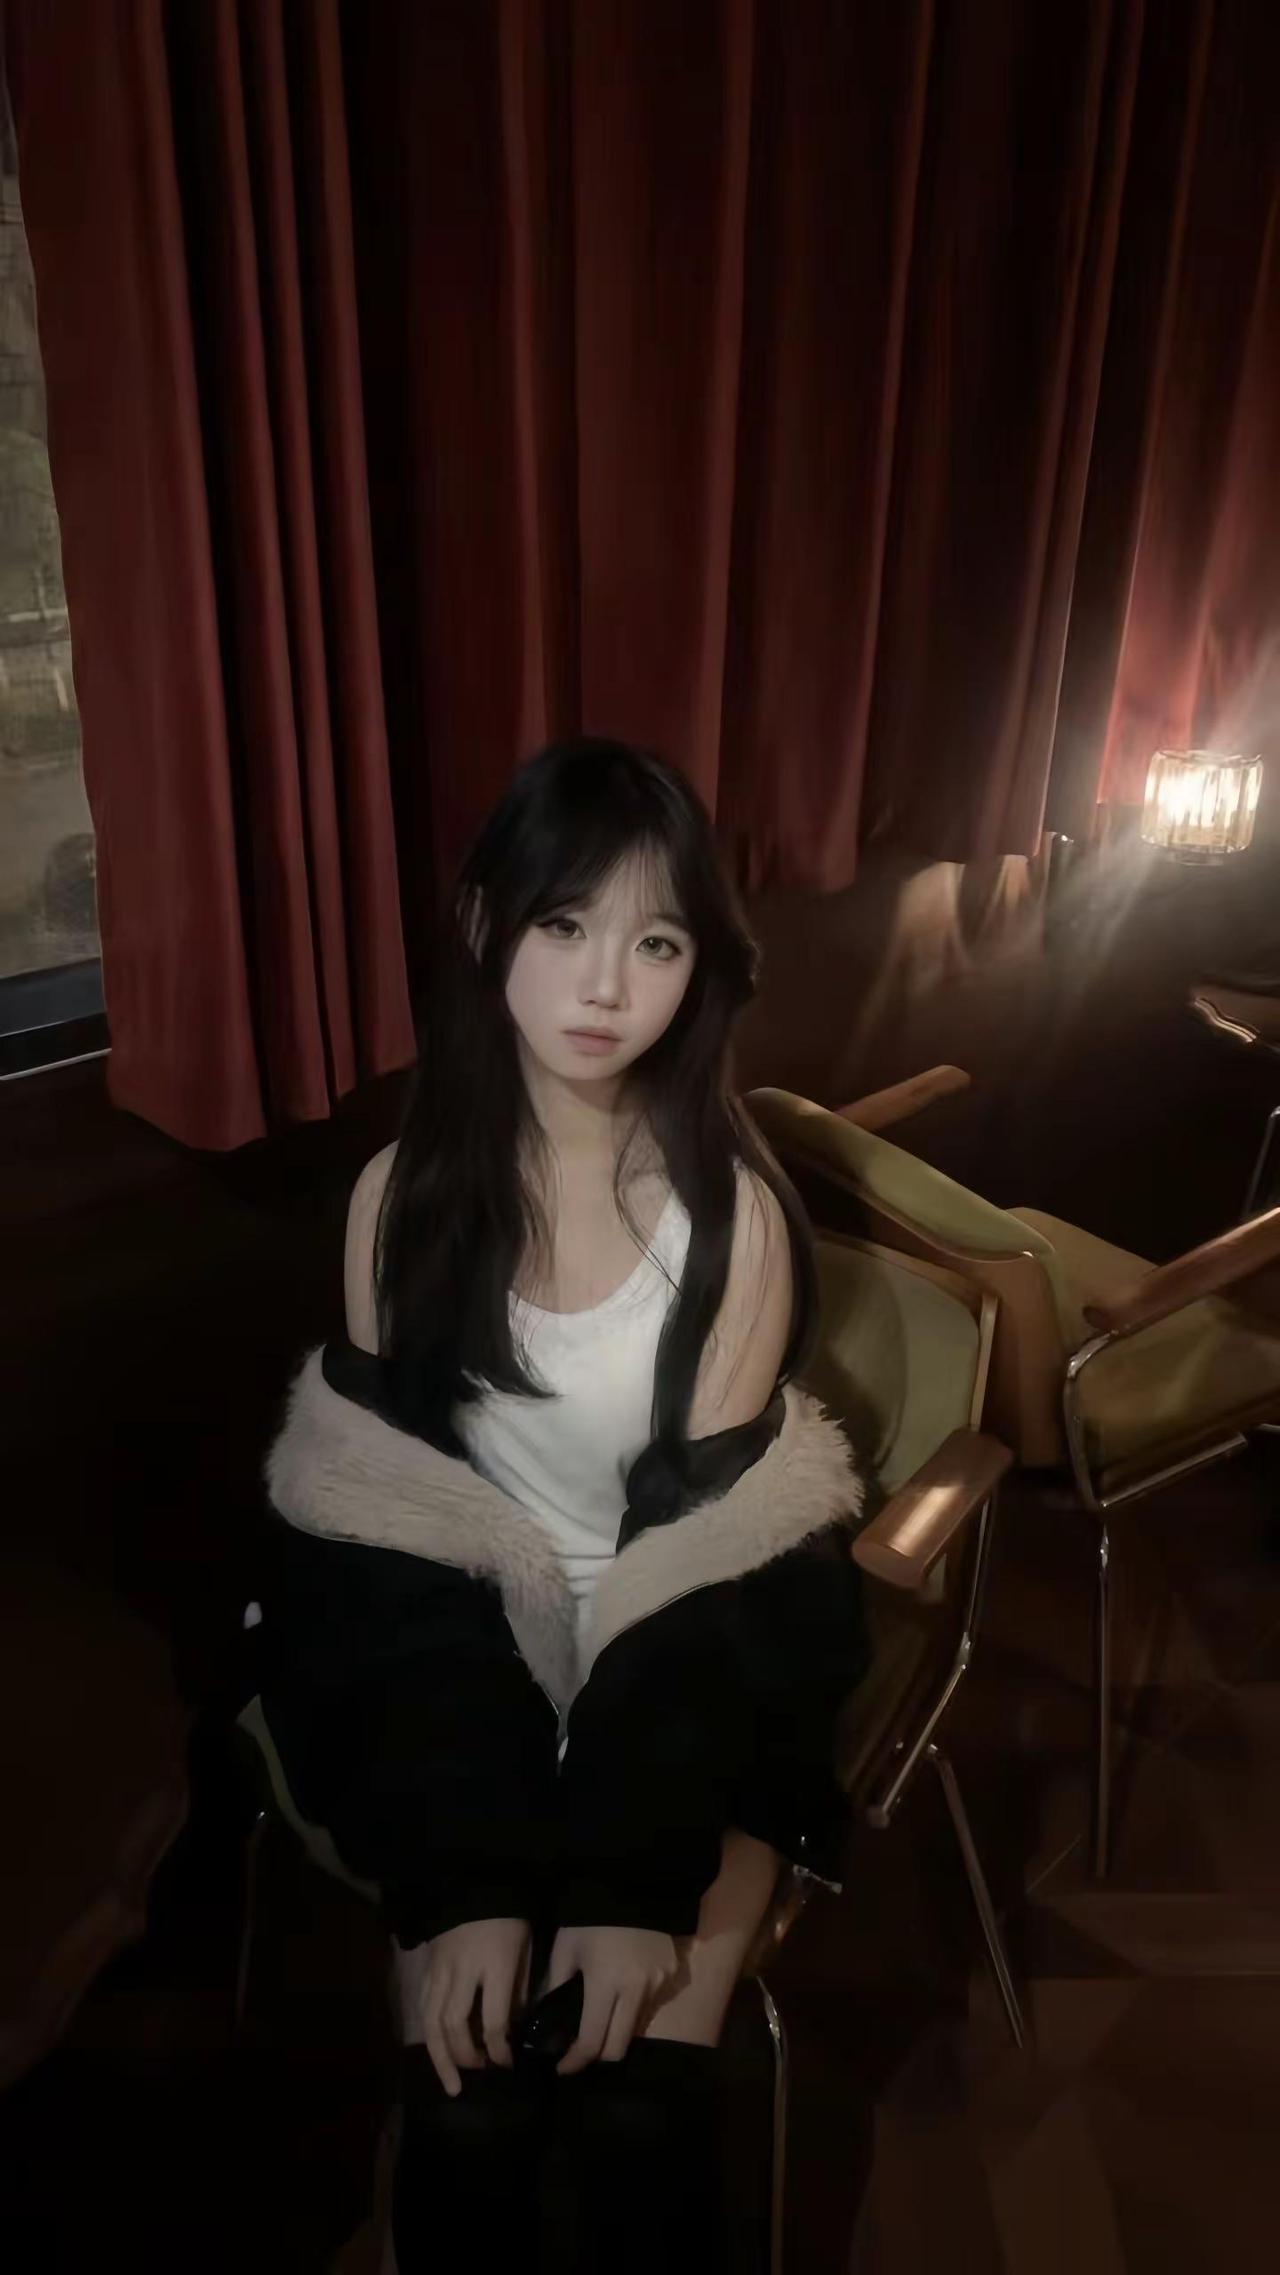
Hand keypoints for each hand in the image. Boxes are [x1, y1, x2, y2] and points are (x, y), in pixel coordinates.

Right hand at [398, 1918, 532, 2096]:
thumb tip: (511, 2027)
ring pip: (432, 2022)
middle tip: (480, 2072)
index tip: (506, 2063)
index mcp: (494, 1965)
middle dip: (466, 2057)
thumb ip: (517, 1989)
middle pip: (455, 2026)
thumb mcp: (524, 1950)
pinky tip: (437, 2052)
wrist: (473, 1885)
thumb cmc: (508, 1918)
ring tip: (451, 2083)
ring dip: (441, 2057)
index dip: (499, 2049)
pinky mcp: (427, 1968)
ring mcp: (440, 1970)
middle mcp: (462, 1971)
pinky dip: (430, 2034)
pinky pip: (423, 2008)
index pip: (493, 2020)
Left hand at [543, 1924, 684, 2074]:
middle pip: (618, 2047)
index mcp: (605, 1985)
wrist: (635, 1883)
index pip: (591, 2041)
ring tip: (600, 2022)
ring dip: (617, 2033)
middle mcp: (635, 1992)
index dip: (574, 2061)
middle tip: (581, 2051)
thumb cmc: (592, 1915)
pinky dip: (635, 2011)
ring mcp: (658, 1984)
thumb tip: (541, 2016)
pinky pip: (651, 2006)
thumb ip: (554, 1984)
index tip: (561, 2067)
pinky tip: (622, 1998)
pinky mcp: (671, 1975)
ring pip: (636, 2029)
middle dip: (597, 2056)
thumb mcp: (566, 1947)